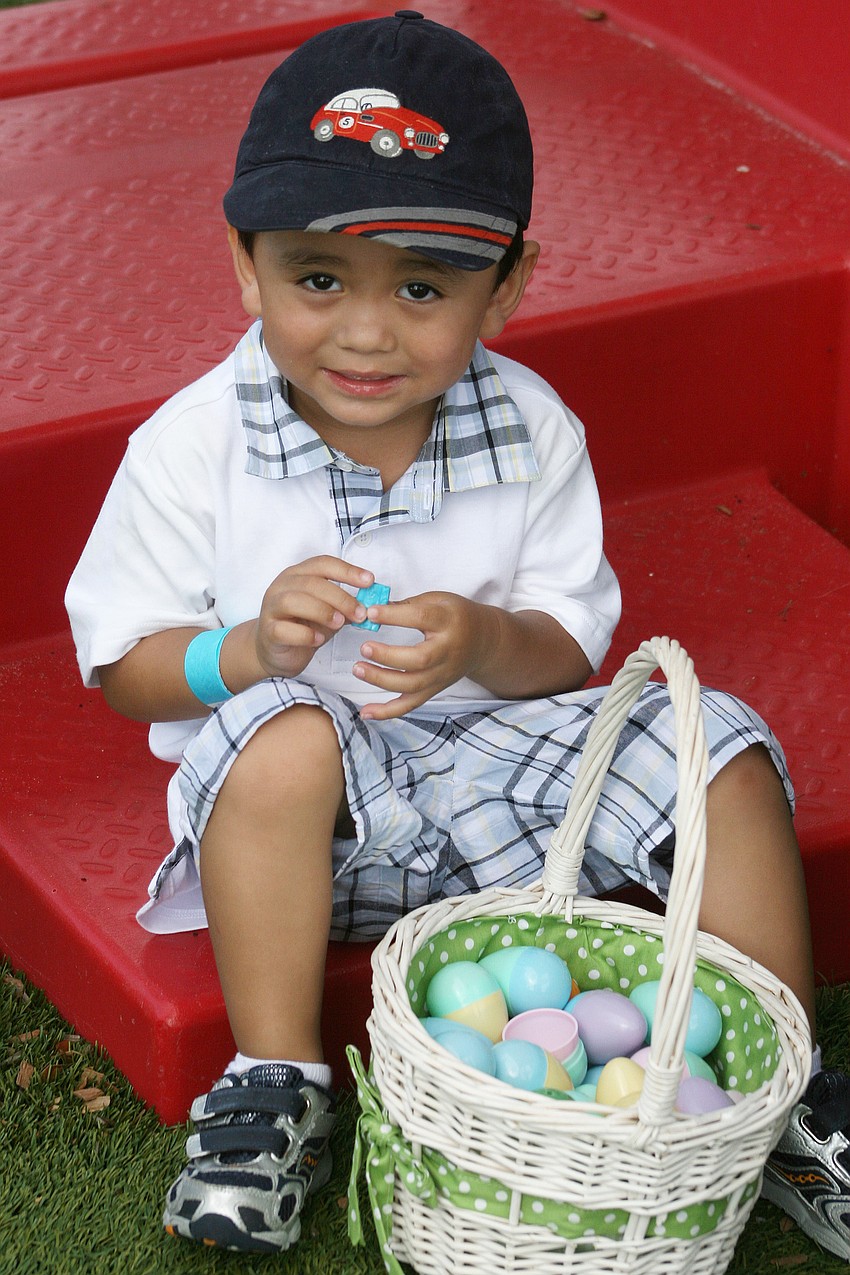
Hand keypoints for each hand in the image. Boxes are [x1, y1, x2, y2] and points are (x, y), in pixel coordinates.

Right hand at [254, 556, 373, 679]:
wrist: (274, 651)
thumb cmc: (302, 626)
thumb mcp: (328, 612)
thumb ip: (345, 606)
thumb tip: (372, 605)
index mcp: (298, 575)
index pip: (323, 564)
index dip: (347, 571)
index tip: (369, 581)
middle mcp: (282, 586)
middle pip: (311, 583)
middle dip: (340, 597)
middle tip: (359, 613)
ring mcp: (272, 608)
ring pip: (293, 601)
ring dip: (321, 611)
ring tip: (339, 624)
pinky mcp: (268, 631)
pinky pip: (284, 629)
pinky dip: (304, 634)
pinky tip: (318, 640)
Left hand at [352, 591, 493, 719]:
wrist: (483, 641)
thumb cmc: (455, 616)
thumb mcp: (438, 600)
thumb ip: (406, 604)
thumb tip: (370, 609)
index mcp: (448, 621)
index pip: (421, 618)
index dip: (395, 616)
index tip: (371, 613)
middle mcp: (447, 651)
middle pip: (419, 659)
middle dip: (388, 656)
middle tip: (364, 647)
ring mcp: (441, 674)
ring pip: (412, 685)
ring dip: (382, 680)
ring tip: (358, 669)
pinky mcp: (434, 689)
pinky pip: (410, 705)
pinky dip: (387, 712)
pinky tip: (365, 711)